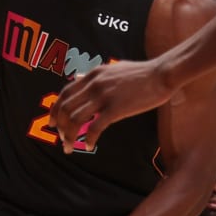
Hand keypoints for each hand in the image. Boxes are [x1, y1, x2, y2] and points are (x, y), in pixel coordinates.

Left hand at [52, 57, 171, 148]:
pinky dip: (89, 138)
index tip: (53, 123)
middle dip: (59, 126)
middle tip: (61, 139)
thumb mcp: (112, 68)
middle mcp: (94, 84)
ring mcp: (104, 96)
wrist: (162, 74)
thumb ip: (95, 75)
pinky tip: (91, 145)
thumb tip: (80, 78)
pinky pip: (95, 127)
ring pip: (75, 119)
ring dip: (69, 136)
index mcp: (93, 75)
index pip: (65, 93)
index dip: (55, 110)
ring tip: (70, 146)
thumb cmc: (141, 73)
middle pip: (65, 107)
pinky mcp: (116, 108)